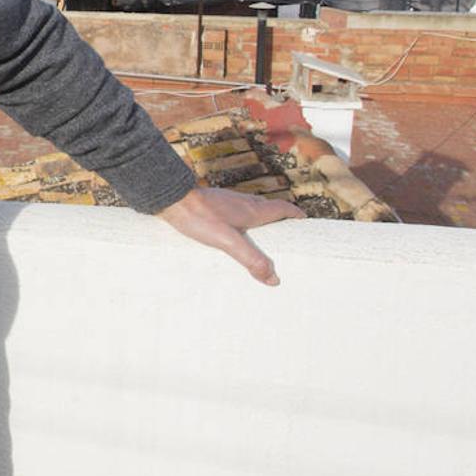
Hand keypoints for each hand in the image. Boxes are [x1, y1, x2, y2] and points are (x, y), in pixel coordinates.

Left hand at [156, 187, 302, 285]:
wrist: (171, 198)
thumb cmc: (199, 217)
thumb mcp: (227, 242)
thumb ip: (250, 259)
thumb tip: (274, 278)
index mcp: (252, 210)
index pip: (281, 208)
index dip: (295, 213)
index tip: (304, 220)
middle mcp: (242, 202)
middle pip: (268, 208)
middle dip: (280, 218)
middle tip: (287, 232)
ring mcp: (227, 201)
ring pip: (251, 208)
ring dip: (261, 218)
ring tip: (262, 235)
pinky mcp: (213, 203)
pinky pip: (235, 210)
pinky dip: (242, 219)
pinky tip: (232, 231)